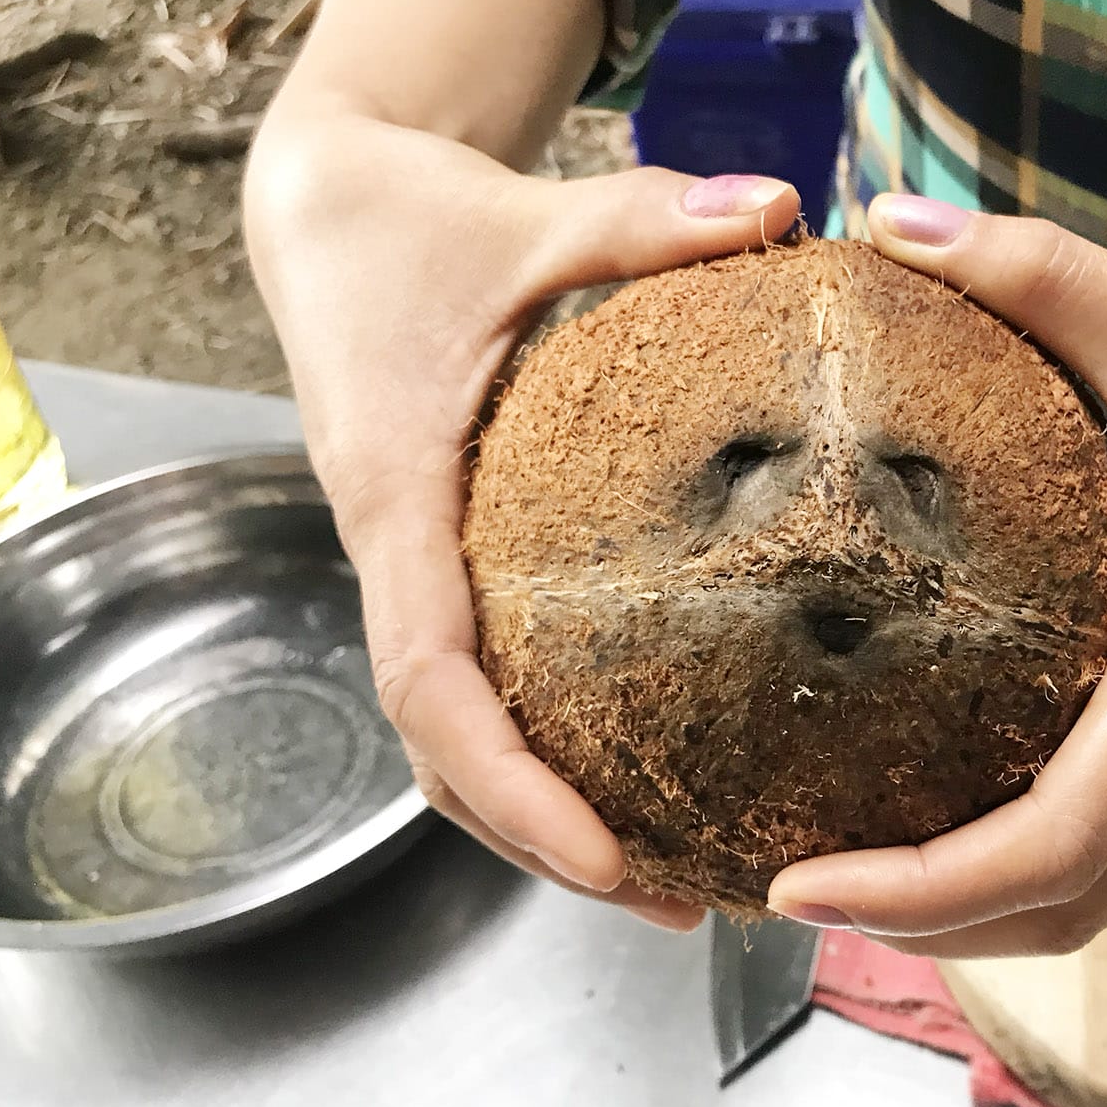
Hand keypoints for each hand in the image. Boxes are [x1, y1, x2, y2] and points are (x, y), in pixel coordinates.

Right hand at [243, 106, 798, 930]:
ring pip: (455, 731)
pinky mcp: (442, 554)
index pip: (430, 680)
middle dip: (540, 840)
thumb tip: (784, 211)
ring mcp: (415, 564)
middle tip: (675, 897)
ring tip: (673, 872)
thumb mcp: (526, 214)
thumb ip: (648, 218)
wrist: (322, 209)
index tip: (602, 855)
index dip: (507, 781)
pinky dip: (545, 743)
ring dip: (542, 814)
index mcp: (397, 496)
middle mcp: (395, 551)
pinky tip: (645, 762)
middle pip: (442, 751)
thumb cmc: (402, 219)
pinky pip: (482, 675)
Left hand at [763, 195, 1106, 956]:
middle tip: (802, 885)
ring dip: (986, 902)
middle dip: (926, 926)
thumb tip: (888, 221)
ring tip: (869, 855)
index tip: (794, 886)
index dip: (905, 895)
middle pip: (1060, 913)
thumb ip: (1030, 273)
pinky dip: (1047, 850)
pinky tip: (975, 780)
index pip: (1037, 858)